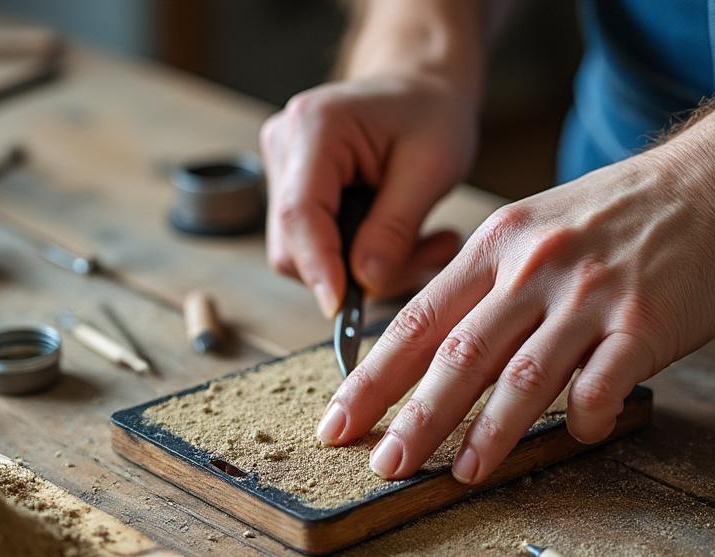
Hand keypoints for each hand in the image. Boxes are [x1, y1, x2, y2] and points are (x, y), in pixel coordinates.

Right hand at [260, 72, 477, 316]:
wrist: (421, 87)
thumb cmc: (432, 114)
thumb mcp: (432, 168)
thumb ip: (395, 229)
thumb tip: (362, 284)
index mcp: (315, 126)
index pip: (300, 214)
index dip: (318, 267)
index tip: (342, 310)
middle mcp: (285, 144)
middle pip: (294, 244)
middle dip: (351, 272)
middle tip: (422, 258)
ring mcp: (283, 168)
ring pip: (303, 254)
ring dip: (361, 267)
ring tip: (423, 244)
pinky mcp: (292, 190)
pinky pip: (315, 246)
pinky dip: (357, 256)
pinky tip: (400, 237)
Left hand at [315, 144, 714, 482]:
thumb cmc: (618, 215)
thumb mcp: (535, 225)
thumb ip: (486, 281)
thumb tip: (431, 347)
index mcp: (496, 246)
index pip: (416, 321)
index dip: (373, 379)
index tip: (338, 422)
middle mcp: (534, 269)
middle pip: (458, 356)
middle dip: (414, 419)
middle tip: (383, 464)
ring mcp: (589, 295)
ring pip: (523, 378)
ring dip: (488, 434)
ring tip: (461, 473)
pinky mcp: (644, 322)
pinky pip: (602, 385)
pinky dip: (583, 417)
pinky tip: (575, 433)